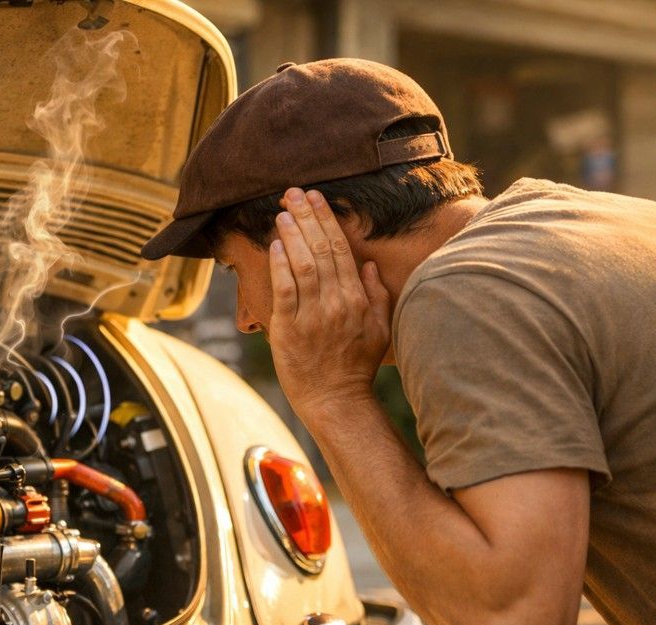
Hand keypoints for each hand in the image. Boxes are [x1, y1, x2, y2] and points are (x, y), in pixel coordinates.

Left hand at [268, 188, 390, 412]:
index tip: (316, 198)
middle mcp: (336, 303)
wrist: (334, 399)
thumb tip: (369, 263)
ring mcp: (312, 316)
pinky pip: (284, 290)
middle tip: (293, 193)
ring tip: (282, 212)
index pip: (341, 250)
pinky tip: (275, 245)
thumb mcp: (380, 329)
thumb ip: (376, 294)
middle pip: (320, 250)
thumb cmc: (356, 366)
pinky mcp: (288, 329)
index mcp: (357, 299)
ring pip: (301, 265)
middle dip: (307, 217)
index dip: (327, 220)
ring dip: (291, 234)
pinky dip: (279, 265)